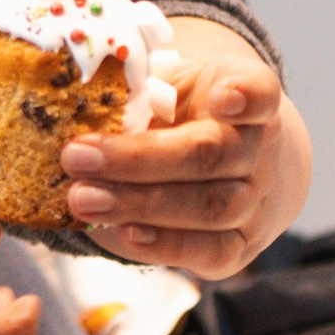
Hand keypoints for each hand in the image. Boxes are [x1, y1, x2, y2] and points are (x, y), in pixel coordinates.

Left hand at [61, 20, 309, 278]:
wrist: (234, 162)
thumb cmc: (184, 111)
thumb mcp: (166, 82)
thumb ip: (135, 90)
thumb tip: (74, 103)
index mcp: (245, 91)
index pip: (260, 90)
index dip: (246, 95)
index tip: (223, 98)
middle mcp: (261, 148)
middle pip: (212, 155)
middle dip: (139, 159)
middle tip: (76, 157)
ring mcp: (257, 200)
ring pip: (210, 208)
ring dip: (140, 205)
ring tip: (82, 200)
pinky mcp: (241, 245)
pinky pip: (210, 251)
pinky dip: (167, 246)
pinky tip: (125, 233)